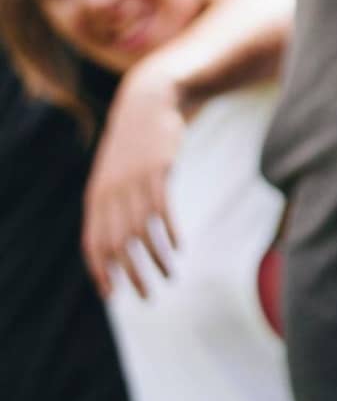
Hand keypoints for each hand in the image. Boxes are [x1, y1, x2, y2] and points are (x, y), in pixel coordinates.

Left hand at [83, 64, 187, 298]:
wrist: (147, 104)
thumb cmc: (133, 147)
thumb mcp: (115, 176)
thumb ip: (112, 205)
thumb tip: (117, 240)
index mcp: (96, 199)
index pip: (93, 245)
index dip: (101, 272)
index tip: (112, 296)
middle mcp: (110, 194)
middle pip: (116, 245)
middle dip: (130, 275)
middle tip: (146, 296)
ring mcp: (134, 182)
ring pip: (141, 232)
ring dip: (156, 259)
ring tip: (170, 276)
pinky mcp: (158, 172)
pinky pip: (162, 210)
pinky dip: (171, 233)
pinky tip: (180, 247)